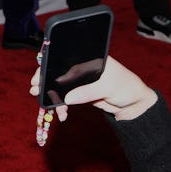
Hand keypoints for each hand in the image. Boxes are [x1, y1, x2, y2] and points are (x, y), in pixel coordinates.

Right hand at [30, 54, 156, 120]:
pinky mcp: (81, 93)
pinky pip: (66, 98)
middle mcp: (83, 67)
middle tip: (35, 89)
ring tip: (46, 105)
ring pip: (61, 87)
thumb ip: (88, 91)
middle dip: (46, 81)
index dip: (51, 64)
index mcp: (90, 58)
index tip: (40, 74)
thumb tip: (68, 98)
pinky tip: (62, 113)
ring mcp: (81, 81)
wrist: (134, 104)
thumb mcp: (108, 87)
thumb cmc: (126, 87)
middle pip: (59, 71)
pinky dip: (62, 106)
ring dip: (52, 96)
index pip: (67, 58)